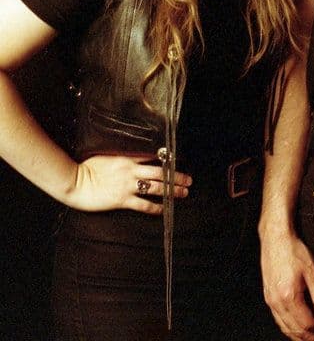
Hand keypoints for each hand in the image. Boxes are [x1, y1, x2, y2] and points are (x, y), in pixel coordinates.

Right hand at [67, 154, 191, 213]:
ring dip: (172, 191)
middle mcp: (131, 170)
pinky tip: (164, 210)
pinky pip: (143, 205)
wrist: (73, 182)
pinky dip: (156, 207)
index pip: (153, 157)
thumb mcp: (106, 155)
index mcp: (127, 157)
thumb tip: (135, 155)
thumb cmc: (86, 168)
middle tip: (189, 180)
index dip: (168, 160)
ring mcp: (127, 186)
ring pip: (157, 188)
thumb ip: (123, 155)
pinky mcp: (122, 200)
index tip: (179, 162)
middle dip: (177, 177)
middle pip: (161, 172)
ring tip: (184, 193)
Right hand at [261, 230, 313, 340]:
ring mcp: (270, 301)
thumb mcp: (313, 273)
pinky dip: (289, 328)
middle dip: (310, 338)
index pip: (306, 323)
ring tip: (312, 339)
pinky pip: (278, 320)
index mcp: (289, 296)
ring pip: (284, 327)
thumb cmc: (295, 253)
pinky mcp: (268, 298)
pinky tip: (297, 329)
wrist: (275, 239)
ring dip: (299, 336)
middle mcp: (277, 302)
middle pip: (294, 329)